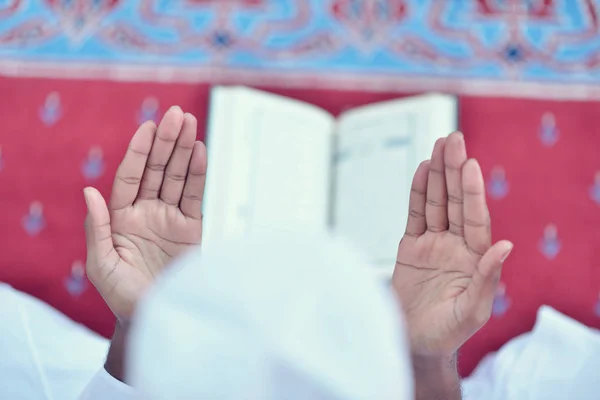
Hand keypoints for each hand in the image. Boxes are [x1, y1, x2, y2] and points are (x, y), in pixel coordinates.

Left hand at [84, 106, 206, 320]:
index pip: (131, 177)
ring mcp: (172, 219)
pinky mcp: (194, 229)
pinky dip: (200, 175)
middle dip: (166, 142)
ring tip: (191, 124)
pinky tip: (201, 153)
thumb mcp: (102, 266)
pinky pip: (197, 197)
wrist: (159, 317)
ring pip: (178, 178)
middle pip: (157, 170)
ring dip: (184, 151)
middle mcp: (147, 213)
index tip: (149, 127)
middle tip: (177, 115)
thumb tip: (89, 191)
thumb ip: (96, 228)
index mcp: (121, 218)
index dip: (139, 152)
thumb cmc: (125, 296)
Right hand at [392, 132, 512, 357]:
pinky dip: (416, 193)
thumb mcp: (471, 311)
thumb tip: (506, 246)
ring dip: (436, 174)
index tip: (469, 164)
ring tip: (438, 145)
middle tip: (452, 139)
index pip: (473, 217)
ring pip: (434, 202)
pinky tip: (420, 171)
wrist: (415, 342)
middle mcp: (455, 244)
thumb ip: (487, 278)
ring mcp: (432, 244)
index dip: (470, 191)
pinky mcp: (410, 248)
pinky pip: (414, 215)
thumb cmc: (447, 332)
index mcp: (474, 257)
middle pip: (454, 201)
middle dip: (453, 170)